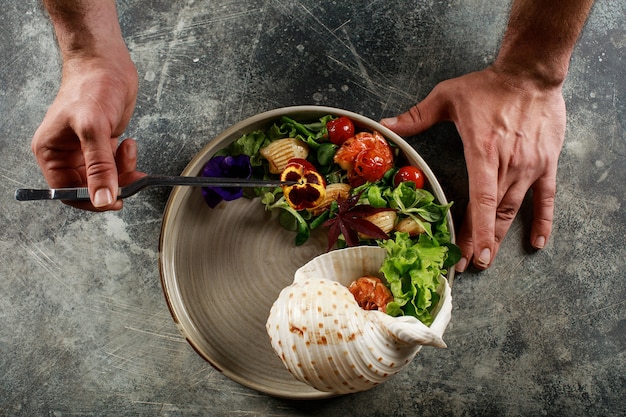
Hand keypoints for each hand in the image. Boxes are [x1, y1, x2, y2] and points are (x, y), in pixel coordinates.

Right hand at [31, 55, 142, 210]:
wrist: (106, 63)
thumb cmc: (91, 86)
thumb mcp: (94, 128)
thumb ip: (99, 166)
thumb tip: (102, 197)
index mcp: (51, 152)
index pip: (66, 192)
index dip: (90, 200)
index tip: (113, 200)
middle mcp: (66, 154)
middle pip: (89, 188)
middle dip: (112, 184)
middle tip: (131, 179)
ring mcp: (85, 150)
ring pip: (105, 178)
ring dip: (122, 173)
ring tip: (129, 153)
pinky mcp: (103, 144)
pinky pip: (115, 166)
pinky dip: (126, 161)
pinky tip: (128, 144)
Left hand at [381, 67, 565, 270]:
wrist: (531, 72)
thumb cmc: (488, 86)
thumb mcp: (447, 96)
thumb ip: (416, 116)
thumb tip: (385, 124)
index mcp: (483, 151)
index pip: (481, 199)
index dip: (475, 230)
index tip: (469, 254)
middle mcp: (509, 164)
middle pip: (494, 212)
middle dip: (482, 241)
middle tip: (470, 265)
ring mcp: (530, 166)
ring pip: (514, 209)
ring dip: (502, 236)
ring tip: (489, 259)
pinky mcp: (547, 163)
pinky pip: (546, 198)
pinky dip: (542, 221)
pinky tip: (537, 242)